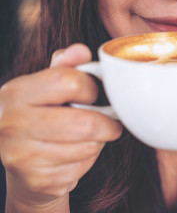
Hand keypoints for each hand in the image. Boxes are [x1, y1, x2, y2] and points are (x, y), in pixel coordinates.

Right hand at [0, 44, 122, 211]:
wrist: (21, 163)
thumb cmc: (40, 117)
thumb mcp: (44, 87)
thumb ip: (64, 67)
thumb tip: (81, 50)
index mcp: (16, 93)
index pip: (67, 81)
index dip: (91, 87)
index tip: (96, 94)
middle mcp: (12, 123)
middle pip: (85, 123)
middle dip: (107, 123)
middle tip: (111, 122)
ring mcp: (22, 155)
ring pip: (88, 146)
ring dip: (98, 142)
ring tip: (88, 137)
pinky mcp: (38, 180)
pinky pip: (82, 166)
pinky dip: (88, 159)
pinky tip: (76, 154)